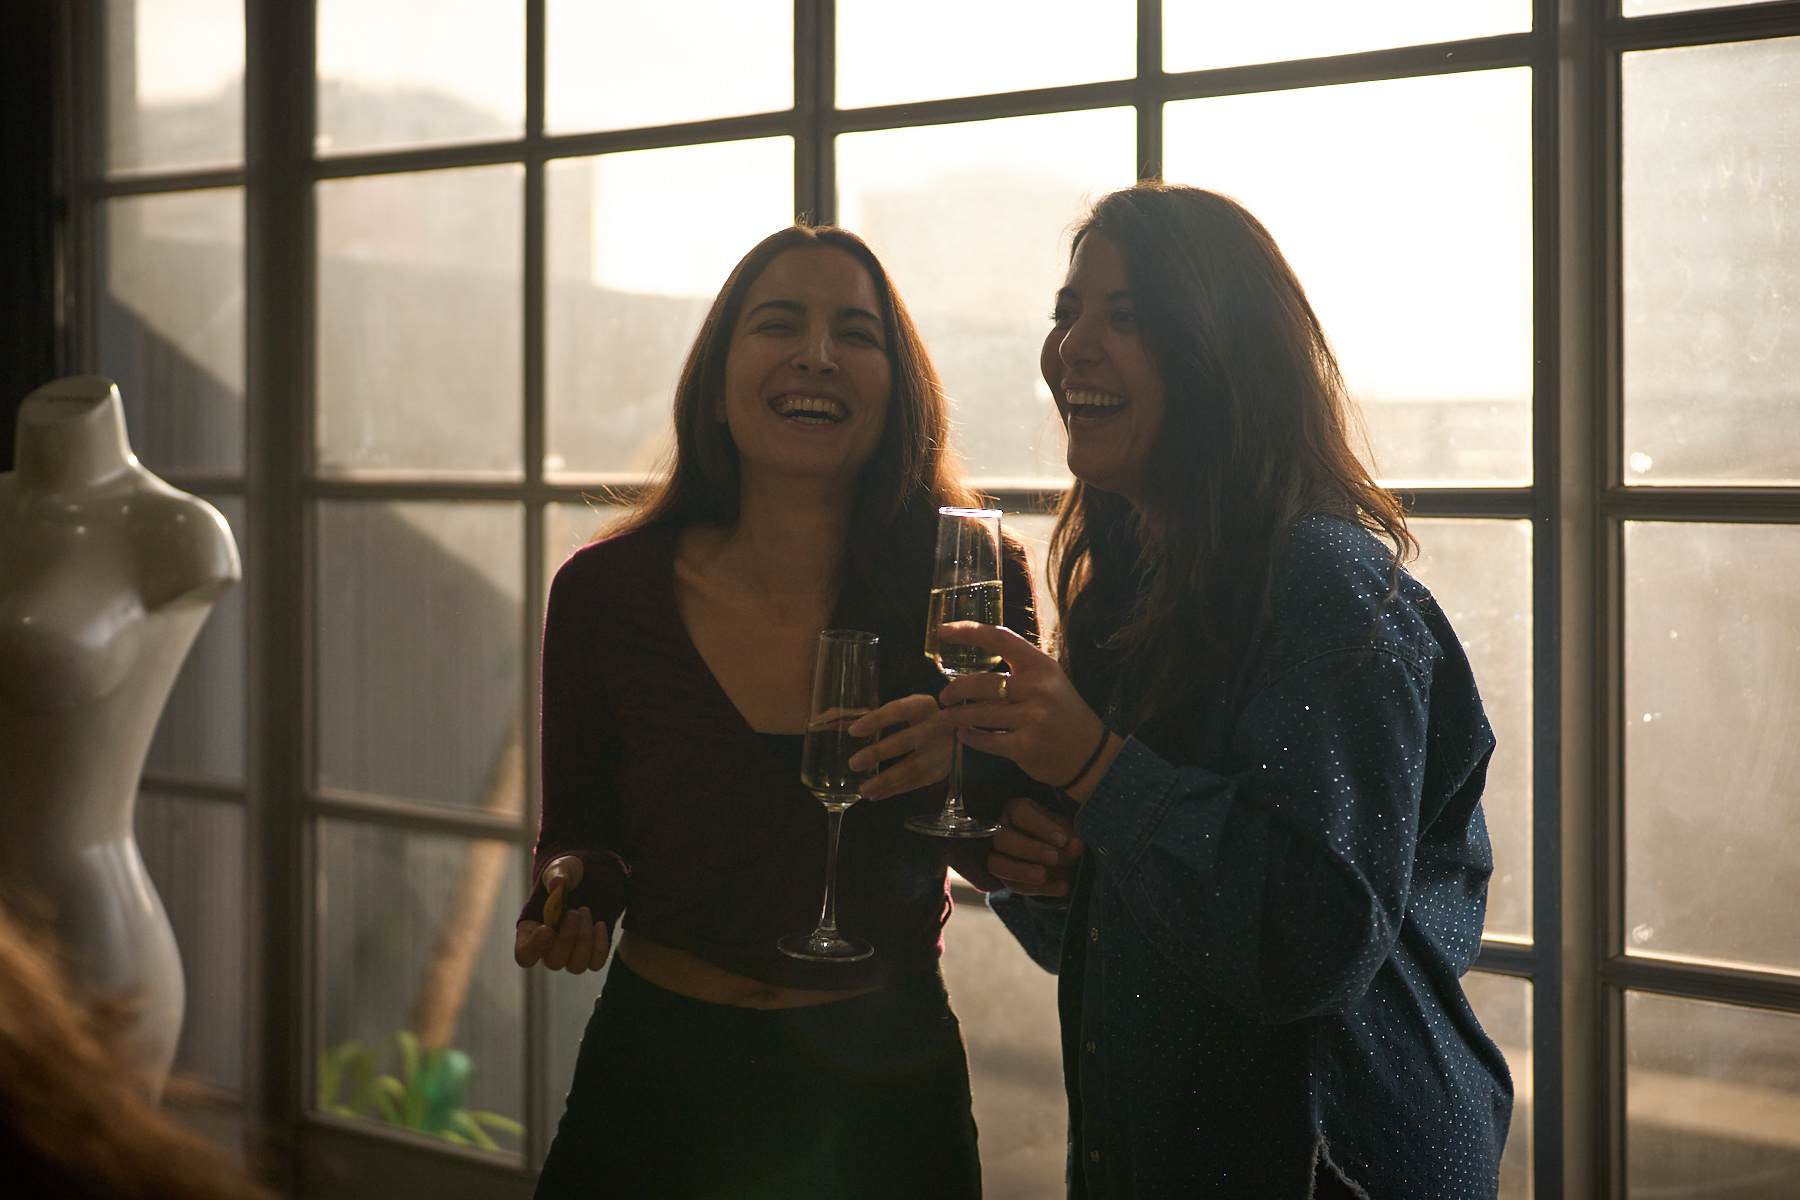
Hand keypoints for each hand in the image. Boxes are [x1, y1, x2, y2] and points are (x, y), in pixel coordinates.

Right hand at [515, 855, 610, 972]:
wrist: (593, 876)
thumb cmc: (570, 873)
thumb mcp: (562, 868)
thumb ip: (558, 875)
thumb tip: (557, 885)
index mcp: (532, 930)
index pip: (524, 955)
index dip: (534, 949)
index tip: (548, 929)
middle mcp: (550, 947)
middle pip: (553, 962)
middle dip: (567, 937)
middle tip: (575, 911)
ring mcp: (572, 952)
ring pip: (575, 966)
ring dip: (584, 940)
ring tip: (586, 912)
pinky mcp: (592, 952)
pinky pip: (596, 963)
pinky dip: (600, 945)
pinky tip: (600, 924)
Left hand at [845, 693, 951, 800]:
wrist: (967, 730)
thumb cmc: (925, 717)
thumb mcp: (909, 710)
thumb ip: (880, 718)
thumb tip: (840, 724)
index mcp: (924, 705)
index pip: (899, 710)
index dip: (877, 719)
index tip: (853, 731)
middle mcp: (938, 726)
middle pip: (907, 740)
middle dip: (879, 753)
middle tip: (853, 763)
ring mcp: (944, 750)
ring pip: (913, 766)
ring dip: (886, 779)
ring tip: (862, 789)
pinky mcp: (944, 770)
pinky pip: (918, 782)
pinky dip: (895, 790)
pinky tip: (875, 796)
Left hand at [935, 622, 1118, 797]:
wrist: (1088, 752)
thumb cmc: (1061, 711)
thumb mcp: (1047, 681)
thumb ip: (1016, 671)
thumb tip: (970, 670)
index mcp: (1041, 666)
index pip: (1001, 639)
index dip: (969, 632)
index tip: (942, 631)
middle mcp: (1039, 688)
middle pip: (983, 682)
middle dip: (955, 690)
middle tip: (944, 697)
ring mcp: (1033, 718)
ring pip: (980, 713)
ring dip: (956, 716)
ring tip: (946, 717)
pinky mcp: (1027, 746)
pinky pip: (987, 740)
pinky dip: (970, 737)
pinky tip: (962, 734)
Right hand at [987, 796, 1084, 896]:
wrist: (1066, 856)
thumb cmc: (1063, 834)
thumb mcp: (1068, 831)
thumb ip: (1070, 838)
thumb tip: (1076, 845)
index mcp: (1017, 810)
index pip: (1019, 813)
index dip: (1039, 827)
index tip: (1062, 839)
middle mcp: (1003, 830)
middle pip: (1001, 839)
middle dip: (1027, 849)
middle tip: (1052, 858)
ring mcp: (1000, 856)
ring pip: (996, 864)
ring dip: (1021, 872)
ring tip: (1044, 876)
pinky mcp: (1007, 879)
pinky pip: (1015, 886)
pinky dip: (1040, 889)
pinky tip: (1062, 888)